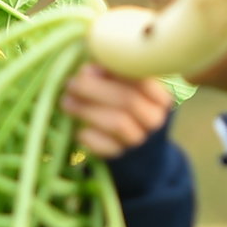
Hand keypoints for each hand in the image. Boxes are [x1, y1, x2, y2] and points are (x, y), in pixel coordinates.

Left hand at [58, 64, 172, 160]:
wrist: (136, 152)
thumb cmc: (124, 107)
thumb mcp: (125, 87)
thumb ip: (111, 74)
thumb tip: (89, 71)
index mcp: (159, 96)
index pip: (143, 79)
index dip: (116, 71)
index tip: (91, 69)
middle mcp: (155, 118)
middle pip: (129, 100)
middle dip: (94, 89)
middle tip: (71, 84)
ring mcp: (141, 140)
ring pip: (118, 122)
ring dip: (87, 110)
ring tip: (67, 102)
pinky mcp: (124, 157)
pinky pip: (106, 146)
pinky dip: (89, 136)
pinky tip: (78, 130)